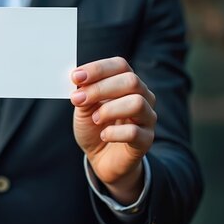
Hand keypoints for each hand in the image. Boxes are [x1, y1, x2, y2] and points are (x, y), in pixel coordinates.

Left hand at [71, 57, 156, 204]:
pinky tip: (103, 135)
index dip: (98, 69)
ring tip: (95, 119)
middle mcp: (143, 96)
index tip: (76, 77)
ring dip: (109, 109)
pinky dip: (114, 133)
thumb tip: (78, 80)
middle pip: (131, 81)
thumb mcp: (84, 107)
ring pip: (137, 103)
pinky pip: (134, 132)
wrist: (102, 158)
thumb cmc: (95, 127)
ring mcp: (147, 118)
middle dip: (100, 88)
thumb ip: (84, 93)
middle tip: (78, 99)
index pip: (120, 65)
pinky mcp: (146, 140)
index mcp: (127, 83)